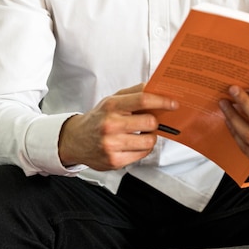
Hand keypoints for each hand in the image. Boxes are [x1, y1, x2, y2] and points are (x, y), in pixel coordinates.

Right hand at [58, 84, 177, 170]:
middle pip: (149, 122)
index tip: (173, 104)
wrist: (75, 140)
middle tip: (150, 121)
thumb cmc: (98, 118)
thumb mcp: (112, 100)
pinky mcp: (114, 161)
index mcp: (112, 106)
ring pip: (149, 141)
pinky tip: (134, 144)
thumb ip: (134, 92)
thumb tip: (156, 87)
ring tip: (141, 134)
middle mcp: (111, 125)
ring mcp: (112, 145)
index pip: (143, 100)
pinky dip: (143, 148)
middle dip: (155, 122)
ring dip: (150, 137)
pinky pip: (142, 154)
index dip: (162, 101)